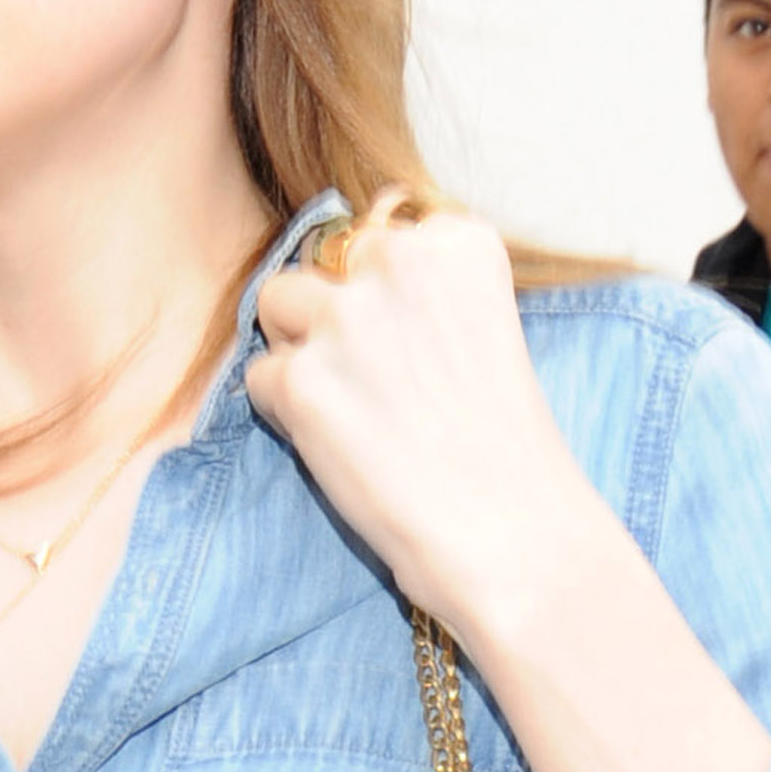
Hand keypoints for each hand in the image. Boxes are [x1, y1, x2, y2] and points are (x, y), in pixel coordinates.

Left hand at [246, 200, 590, 642]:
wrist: (512, 535)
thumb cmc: (504, 450)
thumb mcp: (483, 332)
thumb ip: (423, 293)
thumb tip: (346, 285)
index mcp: (457, 240)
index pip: (380, 236)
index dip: (384, 297)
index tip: (417, 352)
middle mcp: (399, 258)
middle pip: (322, 260)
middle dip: (331, 313)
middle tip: (375, 385)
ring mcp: (346, 318)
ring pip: (276, 305)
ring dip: (297, 353)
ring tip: (348, 410)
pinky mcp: (302, 380)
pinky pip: (258, 380)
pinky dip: (283, 415)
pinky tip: (336, 446)